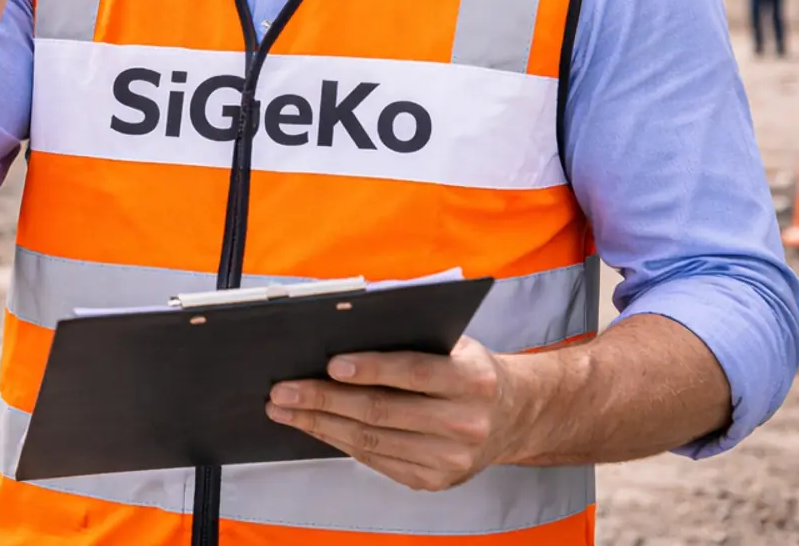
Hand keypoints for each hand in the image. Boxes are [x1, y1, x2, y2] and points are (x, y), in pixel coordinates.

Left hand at [266, 337, 542, 490]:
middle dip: (324, 400)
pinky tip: (315, 427)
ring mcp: (451, 459)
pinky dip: (339, 442)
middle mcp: (465, 423)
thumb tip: (346, 318)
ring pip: (372, 442)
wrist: (515, 417)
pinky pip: (377, 461)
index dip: (371, 368)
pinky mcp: (434, 481)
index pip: (414, 373)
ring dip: (320, 425)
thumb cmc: (469, 369)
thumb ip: (409, 330)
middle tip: (283, 390)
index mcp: (472, 379)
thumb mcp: (454, 341)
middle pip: (382, 412)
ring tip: (285, 410)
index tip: (330, 364)